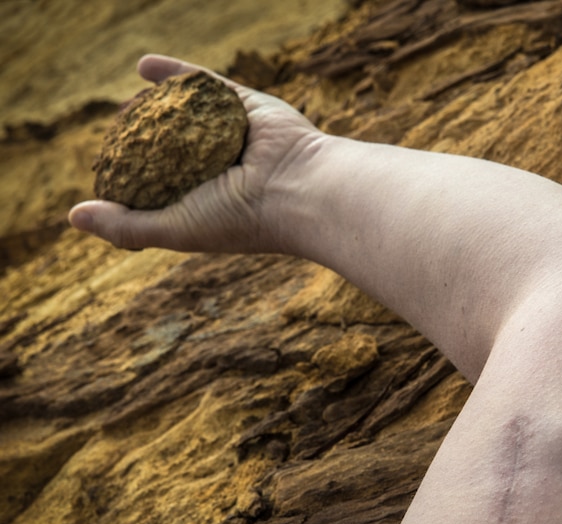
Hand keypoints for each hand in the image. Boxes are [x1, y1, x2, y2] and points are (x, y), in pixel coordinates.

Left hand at [69, 54, 321, 252]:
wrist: (298, 190)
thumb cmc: (237, 218)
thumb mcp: (173, 229)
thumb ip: (126, 225)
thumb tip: (73, 216)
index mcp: (210, 198)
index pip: (163, 182)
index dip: (133, 173)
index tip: (107, 165)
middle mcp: (223, 166)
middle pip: (174, 145)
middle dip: (144, 137)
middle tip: (115, 131)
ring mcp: (235, 133)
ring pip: (189, 113)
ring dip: (158, 105)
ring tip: (126, 102)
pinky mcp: (248, 104)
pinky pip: (208, 84)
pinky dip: (177, 73)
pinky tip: (143, 66)